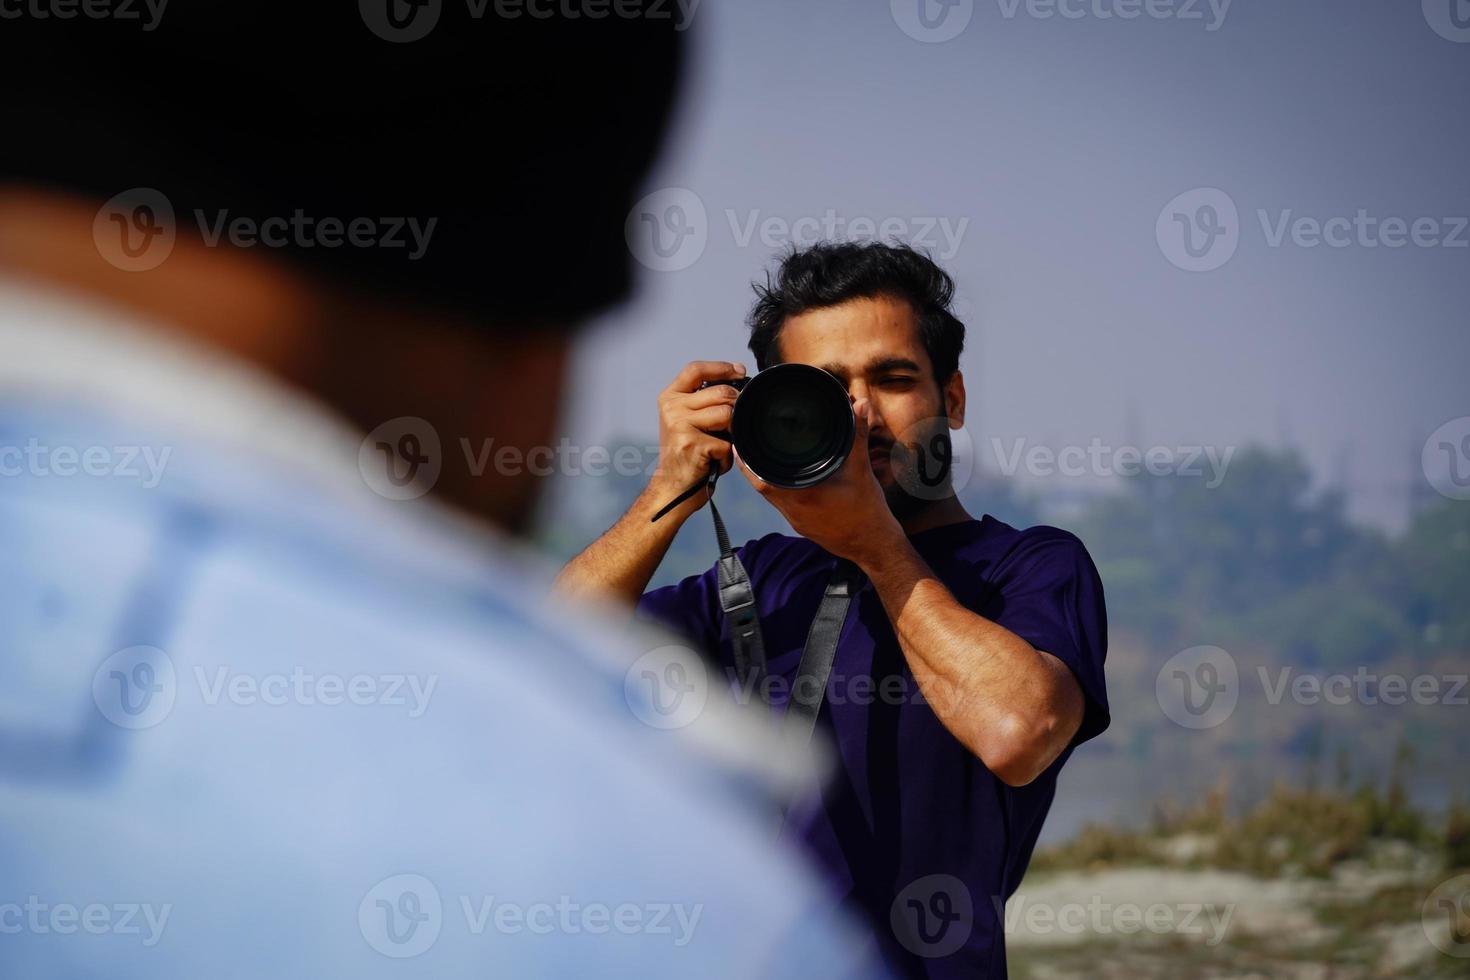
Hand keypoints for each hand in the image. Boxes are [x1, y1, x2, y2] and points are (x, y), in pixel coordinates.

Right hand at [645, 360, 745, 520]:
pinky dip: (725, 457)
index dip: (721, 367)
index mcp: (669, 397)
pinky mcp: (691, 443)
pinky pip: (727, 442)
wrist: (672, 488)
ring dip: (730, 434)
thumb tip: (738, 378)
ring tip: (717, 446)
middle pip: (721, 392)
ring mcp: (679, 424)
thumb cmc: (687, 454)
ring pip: (727, 414)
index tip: (739, 370)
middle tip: (728, 428)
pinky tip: (712, 463)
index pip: (696, 369)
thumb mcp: (688, 420)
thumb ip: (704, 400)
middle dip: (734, 408)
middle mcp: (671, 408)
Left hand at [738, 397, 904, 563]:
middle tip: (746, 444)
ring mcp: (797, 521)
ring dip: (764, 478)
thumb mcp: (862, 468)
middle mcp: (794, 511)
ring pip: (771, 497)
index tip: (740, 443)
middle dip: (752, 466)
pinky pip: (783, 505)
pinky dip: (778, 490)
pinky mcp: (803, 526)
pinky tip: (784, 479)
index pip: (761, 478)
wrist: (875, 546)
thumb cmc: (869, 510)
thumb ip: (858, 435)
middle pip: (761, 486)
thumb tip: (860, 405)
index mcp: (802, 495)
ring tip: (760, 457)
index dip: (747, 461)